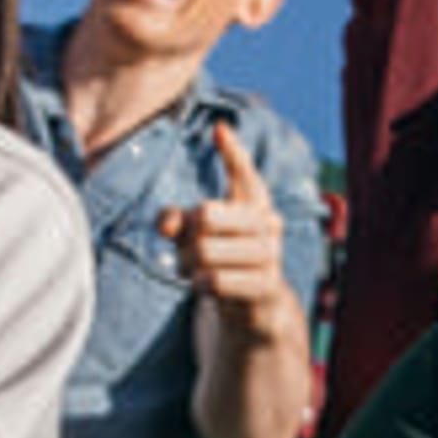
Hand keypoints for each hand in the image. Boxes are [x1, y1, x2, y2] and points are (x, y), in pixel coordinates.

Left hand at [159, 123, 298, 330]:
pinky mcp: (266, 286)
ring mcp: (271, 254)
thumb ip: (177, 222)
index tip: (219, 129)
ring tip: (193, 272)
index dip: (232, 152)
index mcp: (255, 203)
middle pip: (205, 215)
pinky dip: (199, 284)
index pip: (245, 173)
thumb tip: (166, 222)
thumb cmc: (220, 261)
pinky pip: (215, 280)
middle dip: (185, 236)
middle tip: (186, 251)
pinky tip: (203, 286)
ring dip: (187, 265)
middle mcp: (268, 222)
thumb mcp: (194, 237)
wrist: (252, 309)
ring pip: (206, 251)